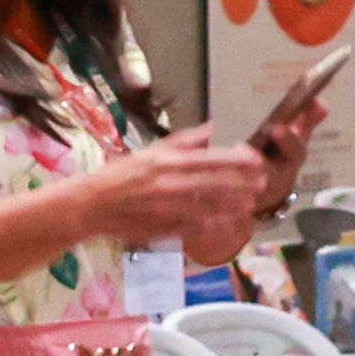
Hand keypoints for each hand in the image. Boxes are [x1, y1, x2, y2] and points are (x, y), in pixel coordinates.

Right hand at [90, 127, 275, 249]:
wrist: (91, 205)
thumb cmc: (121, 175)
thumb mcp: (151, 151)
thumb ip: (184, 141)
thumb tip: (213, 128)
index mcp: (168, 162)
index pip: (211, 159)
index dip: (237, 161)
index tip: (257, 161)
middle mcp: (170, 184)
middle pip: (216, 184)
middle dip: (243, 184)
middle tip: (263, 183)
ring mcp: (168, 208)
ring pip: (209, 207)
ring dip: (232, 206)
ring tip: (250, 204)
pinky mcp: (163, 228)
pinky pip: (194, 227)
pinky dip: (212, 225)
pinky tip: (226, 224)